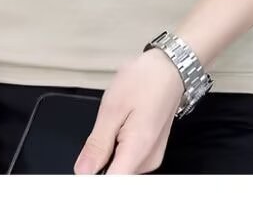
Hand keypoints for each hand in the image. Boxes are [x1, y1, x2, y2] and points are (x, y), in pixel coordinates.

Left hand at [74, 47, 183, 174]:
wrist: (170, 68)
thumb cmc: (144, 80)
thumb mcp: (113, 107)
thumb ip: (97, 144)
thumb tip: (82, 171)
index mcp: (138, 151)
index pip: (111, 184)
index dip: (92, 179)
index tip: (85, 165)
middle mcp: (148, 161)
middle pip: (116, 177)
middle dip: (100, 163)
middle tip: (101, 132)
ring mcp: (152, 157)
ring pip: (121, 168)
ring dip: (109, 153)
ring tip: (114, 123)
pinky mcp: (151, 151)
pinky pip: (129, 159)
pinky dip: (118, 147)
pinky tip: (120, 126)